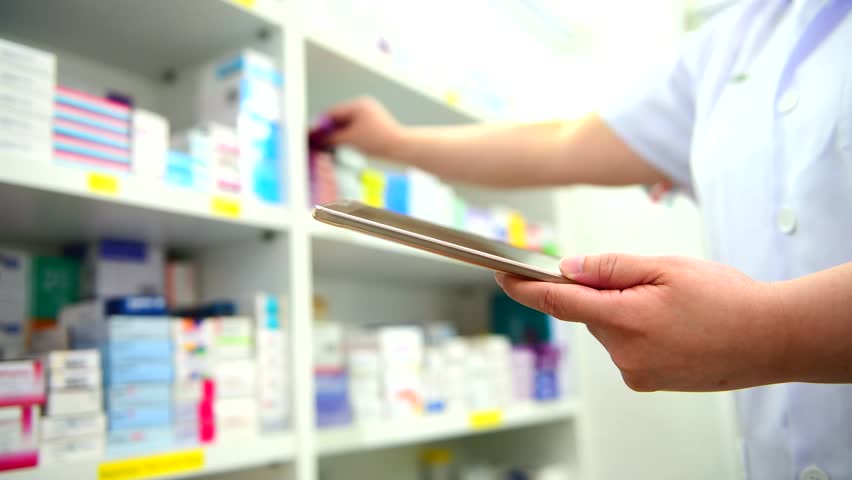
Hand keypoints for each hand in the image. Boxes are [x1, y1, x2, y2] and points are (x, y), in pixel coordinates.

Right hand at [320, 97, 403, 157]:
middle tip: (317, 140)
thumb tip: (317, 139)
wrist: (400, 147)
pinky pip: (354, 128)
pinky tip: (340, 144)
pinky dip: (346, 135)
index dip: (320, 124)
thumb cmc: (378, 142)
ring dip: (337, 133)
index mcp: (358, 105)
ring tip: (328, 144)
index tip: (311, 133)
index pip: (333, 112)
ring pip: (346, 124)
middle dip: (328, 129)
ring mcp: (368, 114)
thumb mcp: (350, 140)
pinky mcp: (372, 124)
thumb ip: (331, 138)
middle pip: (339, 117)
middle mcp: (363, 106)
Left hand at [495, 254, 788, 391]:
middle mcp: (624, 354)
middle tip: (646, 281)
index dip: (525, 288)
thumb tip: (570, 269)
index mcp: (625, 320)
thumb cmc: (727, 300)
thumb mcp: (665, 267)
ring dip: (624, 312)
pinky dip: (637, 330)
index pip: (559, 303)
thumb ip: (611, 267)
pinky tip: (673, 325)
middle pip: (589, 313)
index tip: (503, 275)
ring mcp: (636, 372)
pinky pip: (626, 347)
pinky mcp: (648, 381)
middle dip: (603, 292)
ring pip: (609, 329)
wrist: (772, 339)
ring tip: (672, 306)